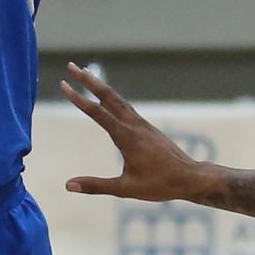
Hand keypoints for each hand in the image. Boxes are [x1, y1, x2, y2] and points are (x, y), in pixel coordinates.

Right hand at [61, 65, 210, 202]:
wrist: (190, 177)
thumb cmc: (161, 185)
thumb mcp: (126, 188)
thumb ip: (96, 186)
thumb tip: (68, 185)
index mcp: (128, 137)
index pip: (98, 113)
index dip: (78, 99)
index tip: (63, 85)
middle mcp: (135, 125)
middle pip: (108, 97)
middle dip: (88, 80)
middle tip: (71, 66)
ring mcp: (142, 125)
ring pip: (118, 100)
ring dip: (100, 86)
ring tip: (86, 73)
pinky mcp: (147, 128)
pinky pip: (126, 108)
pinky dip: (113, 98)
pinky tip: (108, 97)